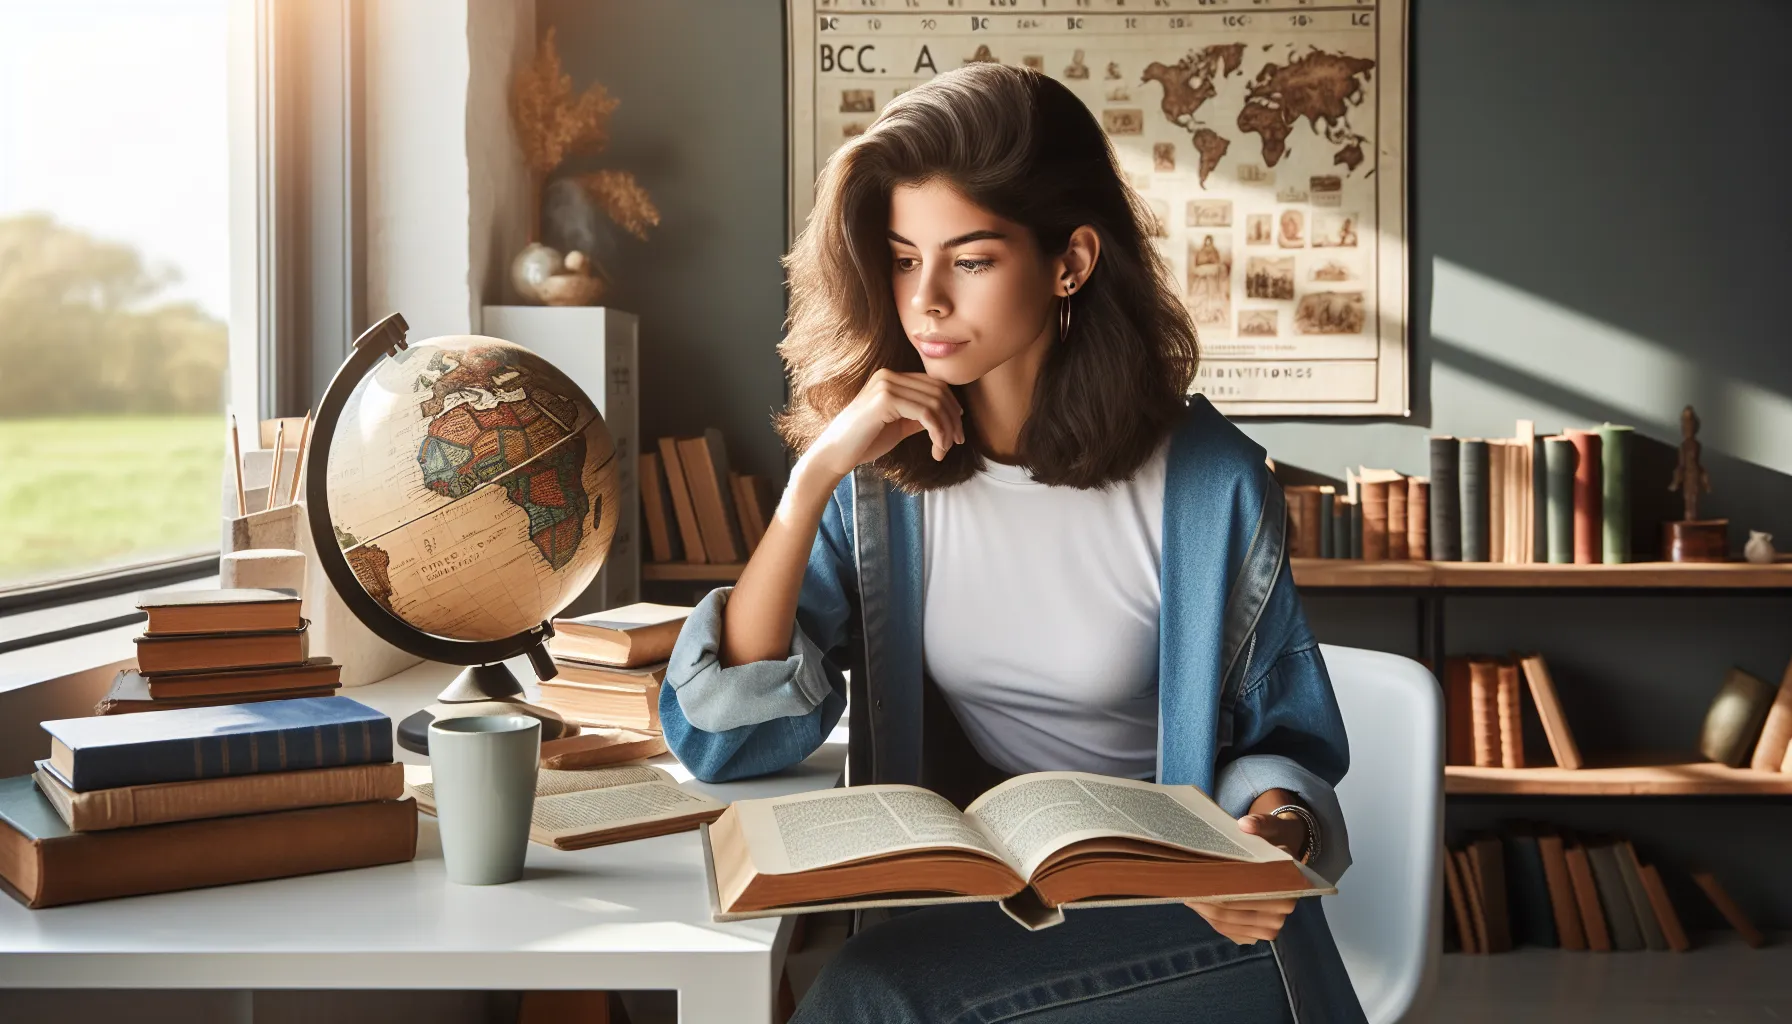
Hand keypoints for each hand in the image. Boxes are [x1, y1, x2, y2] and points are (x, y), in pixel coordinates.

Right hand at [801, 369, 964, 481]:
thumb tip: (948, 417)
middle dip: (953, 420)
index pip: (934, 384)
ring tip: (943, 450)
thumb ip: (919, 417)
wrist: (834, 454)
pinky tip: (936, 450)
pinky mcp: (885, 400)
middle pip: (939, 391)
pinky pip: (926, 413)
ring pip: (935, 403)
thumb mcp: (899, 426)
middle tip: (956, 443)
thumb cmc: (864, 442)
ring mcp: (886, 385)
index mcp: (891, 378)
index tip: (956, 433)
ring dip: (946, 430)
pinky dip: (938, 433)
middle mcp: (888, 376)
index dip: (952, 407)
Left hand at [1186, 811, 1306, 944]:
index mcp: (1289, 883)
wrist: (1283, 859)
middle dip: (1206, 900)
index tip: (1195, 879)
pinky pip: (1231, 932)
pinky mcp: (1259, 933)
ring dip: (1205, 911)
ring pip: (1229, 924)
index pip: (1247, 891)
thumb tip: (1246, 825)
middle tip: (1183, 887)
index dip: (1219, 886)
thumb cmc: (1272, 841)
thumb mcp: (1269, 827)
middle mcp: (1284, 908)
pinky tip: (1199, 906)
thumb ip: (1260, 824)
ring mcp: (1272, 925)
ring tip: (1186, 894)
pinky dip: (1213, 920)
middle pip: (1233, 911)